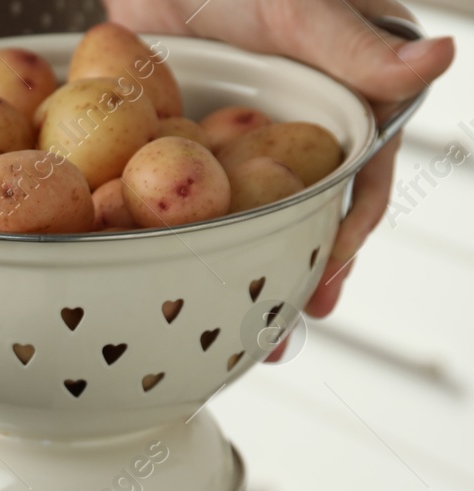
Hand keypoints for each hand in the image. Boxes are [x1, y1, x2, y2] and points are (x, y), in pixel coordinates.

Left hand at [104, 0, 454, 315]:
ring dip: (243, 273)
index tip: (326, 284)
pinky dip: (187, 240)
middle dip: (296, 275)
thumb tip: (438, 61)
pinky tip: (170, 284)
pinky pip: (192, 199)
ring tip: (233, 334)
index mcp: (350, 100)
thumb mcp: (303, 7)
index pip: (360, 183)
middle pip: (306, 216)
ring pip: (252, 218)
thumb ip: (358, 44)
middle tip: (278, 339)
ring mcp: (244, 139)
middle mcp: (301, 128)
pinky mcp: (191, 140)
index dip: (346, 238)